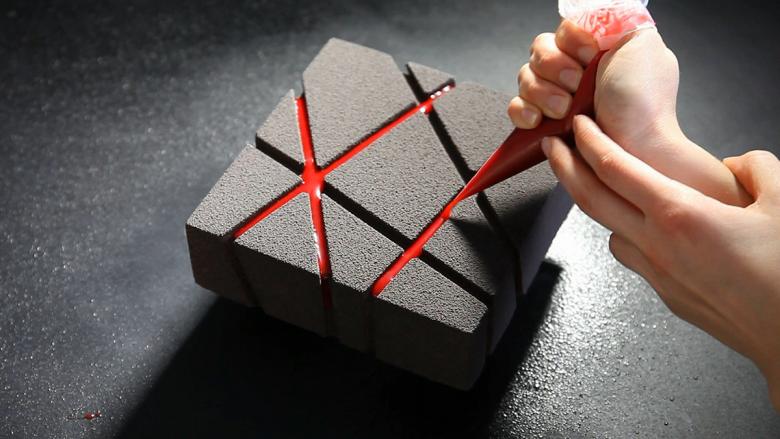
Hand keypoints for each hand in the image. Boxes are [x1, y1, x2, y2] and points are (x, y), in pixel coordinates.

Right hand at [509, 20, 751, 205]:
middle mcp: (575, 72)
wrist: (636, 147)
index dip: (570, 41)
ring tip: (564, 110)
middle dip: (555, 69)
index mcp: (596, 49)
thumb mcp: (641, 42)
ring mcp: (556, 98)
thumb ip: (616, 17)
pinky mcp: (543, 124)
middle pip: (539, 52)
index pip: (562, 30)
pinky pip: (515, 108)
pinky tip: (540, 120)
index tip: (588, 56)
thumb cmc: (644, 103)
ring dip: (542, 93)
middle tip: (577, 86)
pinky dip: (523, 112)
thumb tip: (593, 8)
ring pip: (524, 78)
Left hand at [542, 116, 779, 410]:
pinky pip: (631, 256)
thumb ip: (756, 168)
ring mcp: (656, 273)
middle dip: (564, 166)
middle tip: (550, 145)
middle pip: (590, 198)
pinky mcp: (666, 295)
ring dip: (595, 204)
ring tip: (597, 184)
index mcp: (679, 214)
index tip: (577, 122)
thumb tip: (738, 164)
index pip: (614, 167)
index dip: (588, 140)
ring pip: (607, 230)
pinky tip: (642, 228)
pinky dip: (625, 233)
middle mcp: (656, 244)